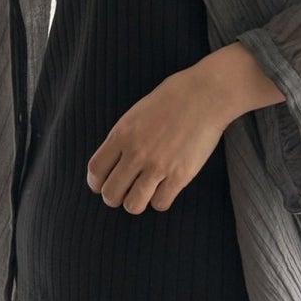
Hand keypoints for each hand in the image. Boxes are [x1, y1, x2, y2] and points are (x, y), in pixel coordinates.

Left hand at [86, 68, 229, 214]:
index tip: (101, 185)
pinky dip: (160, 200)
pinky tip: (164, 189)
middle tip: (123, 193)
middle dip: (114, 197)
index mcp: (122, 134)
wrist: (205, 95)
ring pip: (133, 205)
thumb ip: (122, 139)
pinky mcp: (180, 175)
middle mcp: (136, 153)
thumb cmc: (171, 100)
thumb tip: (113, 162)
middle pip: (111, 193)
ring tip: (143, 194)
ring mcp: (158, 166)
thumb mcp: (135, 114)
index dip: (95, 183)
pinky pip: (160, 203)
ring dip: (136, 202)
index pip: (95, 171)